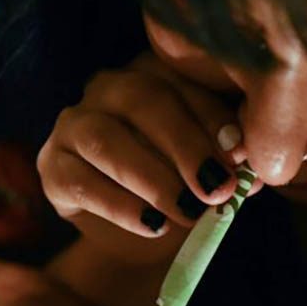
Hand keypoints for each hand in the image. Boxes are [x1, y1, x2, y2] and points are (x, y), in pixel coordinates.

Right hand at [38, 52, 251, 255]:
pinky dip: (121, 206)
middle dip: (185, 146)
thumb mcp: (210, 171)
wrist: (138, 231)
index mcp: (153, 74)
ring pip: (105, 139)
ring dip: (152, 178)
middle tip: (217, 188)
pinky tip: (154, 227)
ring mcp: (73, 124)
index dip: (212, 117)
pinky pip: (80, 180)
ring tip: (188, 212)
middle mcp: (108, 88)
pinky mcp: (51, 165)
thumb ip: (229, 163)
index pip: (182, 81)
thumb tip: (255, 174)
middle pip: (143, 100)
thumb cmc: (181, 185)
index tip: (241, 154)